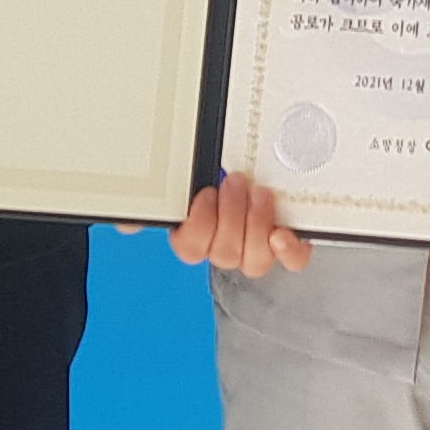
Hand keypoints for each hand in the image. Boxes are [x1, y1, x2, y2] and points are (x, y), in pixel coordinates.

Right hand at [168, 171, 312, 278]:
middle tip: (235, 182)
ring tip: (260, 193)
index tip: (206, 194)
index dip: (197, 224)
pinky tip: (282, 233)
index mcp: (200, 232)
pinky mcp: (289, 249)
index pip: (189, 247)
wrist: (269, 175)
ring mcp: (259, 252)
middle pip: (223, 253)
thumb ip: (183, 183)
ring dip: (256, 223)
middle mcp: (228, 248)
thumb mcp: (205, 169)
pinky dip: (288, 248)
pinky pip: (290, 260)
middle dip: (230, 213)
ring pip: (253, 260)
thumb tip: (139, 209)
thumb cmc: (232, 173)